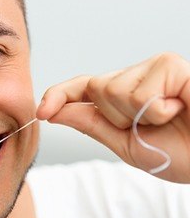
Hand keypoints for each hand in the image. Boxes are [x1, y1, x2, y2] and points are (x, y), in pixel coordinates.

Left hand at [37, 53, 189, 182]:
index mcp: (120, 98)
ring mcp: (151, 69)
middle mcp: (133, 79)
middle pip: (94, 89)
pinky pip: (140, 91)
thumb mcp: (124, 143)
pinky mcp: (170, 64)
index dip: (59, 96)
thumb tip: (54, 112)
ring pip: (113, 89)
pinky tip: (178, 108)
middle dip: (116, 117)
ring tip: (167, 117)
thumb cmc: (176, 152)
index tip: (41, 111)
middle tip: (148, 126)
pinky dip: (157, 110)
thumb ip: (90, 124)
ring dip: (138, 116)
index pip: (82, 88)